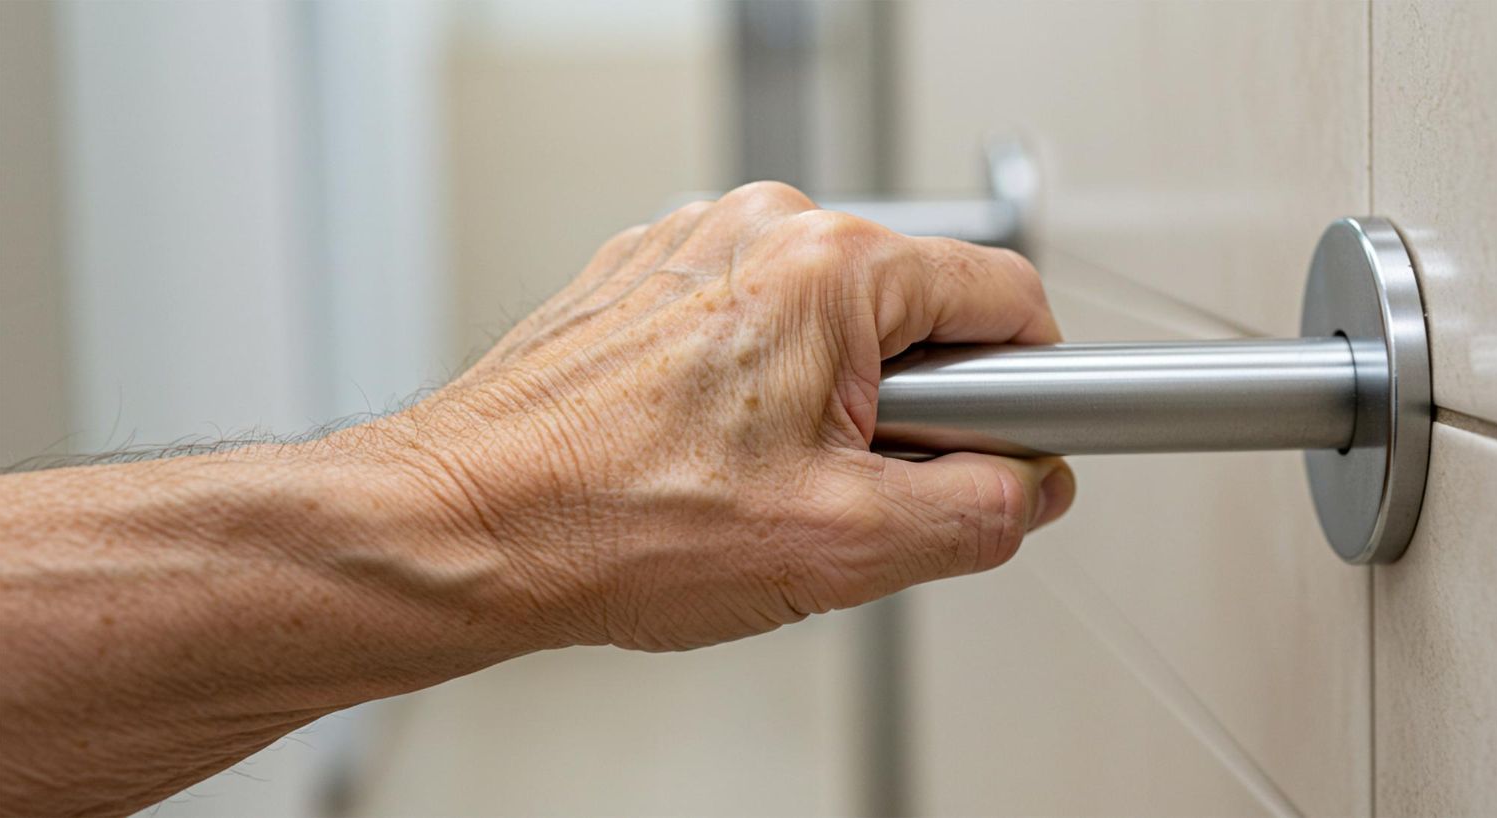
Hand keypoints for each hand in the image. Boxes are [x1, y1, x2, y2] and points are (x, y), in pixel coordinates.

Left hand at [398, 182, 1075, 652]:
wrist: (464, 523)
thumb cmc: (611, 521)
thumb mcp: (841, 546)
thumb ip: (977, 513)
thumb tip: (1024, 488)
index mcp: (828, 267)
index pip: (1006, 298)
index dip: (1031, 390)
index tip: (1008, 450)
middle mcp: (759, 230)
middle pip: (914, 314)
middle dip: (912, 411)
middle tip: (844, 491)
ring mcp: (693, 247)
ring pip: (829, 325)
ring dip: (828, 406)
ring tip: (752, 480)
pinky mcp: (645, 279)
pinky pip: (750, 326)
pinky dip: (754, 390)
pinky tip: (704, 456)